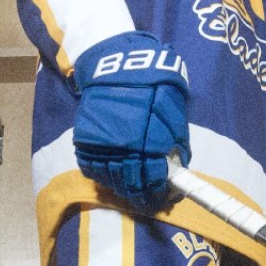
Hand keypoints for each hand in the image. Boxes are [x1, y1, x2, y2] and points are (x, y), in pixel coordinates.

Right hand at [72, 31, 190, 210]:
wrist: (116, 65)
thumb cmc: (152, 84)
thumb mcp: (174, 108)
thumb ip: (177, 139)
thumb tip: (180, 165)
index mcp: (151, 141)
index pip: (156, 178)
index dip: (160, 192)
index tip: (164, 197)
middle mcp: (126, 148)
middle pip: (133, 185)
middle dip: (141, 196)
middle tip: (146, 200)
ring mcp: (103, 145)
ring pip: (112, 180)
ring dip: (122, 188)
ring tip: (130, 189)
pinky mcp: (85, 140)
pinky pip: (91, 169)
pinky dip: (102, 176)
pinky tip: (111, 175)